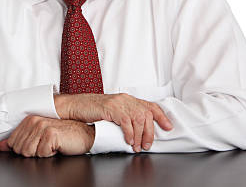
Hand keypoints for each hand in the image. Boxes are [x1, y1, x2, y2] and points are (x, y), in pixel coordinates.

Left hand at [0, 115, 94, 157]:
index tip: (37, 145)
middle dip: (32, 152)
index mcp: (29, 120)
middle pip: (20, 149)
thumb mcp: (38, 137)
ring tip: (51, 146)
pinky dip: (50, 154)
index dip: (24, 150)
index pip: (12, 143)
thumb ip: (19, 140)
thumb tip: (2, 146)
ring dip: (41, 153)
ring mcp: (42, 127)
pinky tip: (57, 146)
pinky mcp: (51, 134)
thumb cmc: (63, 136)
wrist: (84, 134)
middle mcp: (34, 121)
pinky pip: (41, 154)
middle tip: (46, 146)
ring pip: (28, 152)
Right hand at [54, 93, 172, 152]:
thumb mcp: (113, 112)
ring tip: (137, 146)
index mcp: (128, 99)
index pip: (150, 106)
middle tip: (147, 145)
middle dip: (150, 132)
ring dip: (140, 135)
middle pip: (146, 114)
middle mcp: (126, 99)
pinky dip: (129, 132)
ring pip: (138, 118)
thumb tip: (139, 132)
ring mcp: (118, 102)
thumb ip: (126, 117)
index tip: (168, 127)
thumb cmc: (93, 111)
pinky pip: (126, 121)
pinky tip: (129, 140)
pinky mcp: (111, 107)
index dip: (161, 116)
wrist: (77, 106)